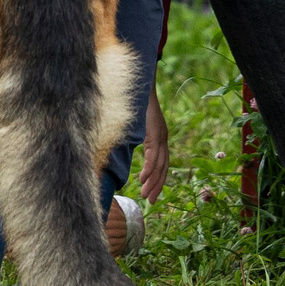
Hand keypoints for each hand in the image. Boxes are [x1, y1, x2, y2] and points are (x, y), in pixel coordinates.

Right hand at [137, 87, 169, 201]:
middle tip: (151, 201)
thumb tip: (121, 147)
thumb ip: (134, 137)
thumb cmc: (135, 103)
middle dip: (157, 186)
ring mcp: (161, 136)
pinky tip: (143, 179)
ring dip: (153, 182)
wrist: (141, 84)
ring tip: (146, 195)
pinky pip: (153, 155)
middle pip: (163, 168)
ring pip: (160, 165)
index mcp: (159, 138)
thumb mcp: (136, 125)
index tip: (151, 194)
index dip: (158, 180)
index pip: (162, 164)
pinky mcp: (155, 133)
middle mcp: (163, 138)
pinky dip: (149, 169)